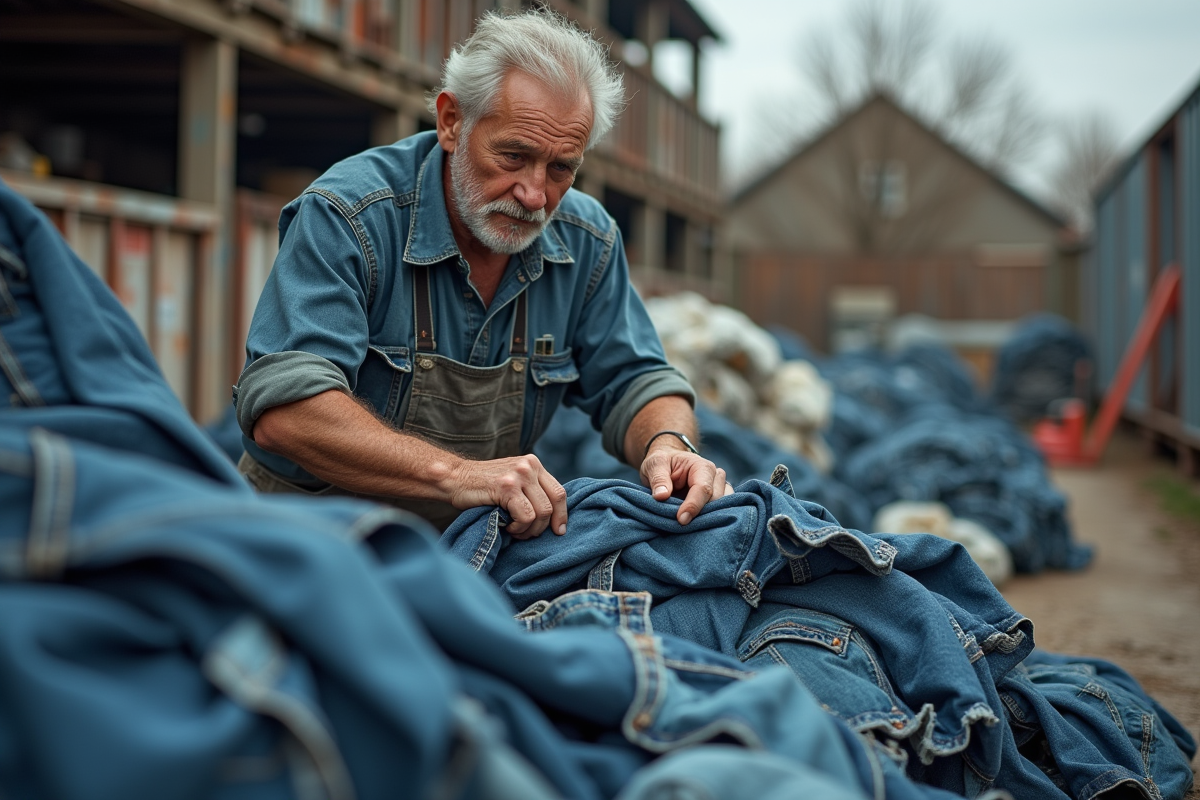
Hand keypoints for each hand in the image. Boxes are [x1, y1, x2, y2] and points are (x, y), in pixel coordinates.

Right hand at [449, 455, 567, 538]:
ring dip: (529, 529)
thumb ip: (532, 489)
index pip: (559, 492)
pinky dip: (519, 528)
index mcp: (533, 464)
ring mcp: (519, 475)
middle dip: (543, 526)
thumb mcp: (512, 480)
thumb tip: (554, 516)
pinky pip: (526, 516)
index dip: (561, 514)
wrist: (453, 479)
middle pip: (552, 504)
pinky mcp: (507, 487)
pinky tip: (508, 527)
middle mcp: (529, 466)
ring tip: (515, 530)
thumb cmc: (482, 487)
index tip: (558, 531)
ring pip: (541, 512)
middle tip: (528, 535)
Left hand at [639, 447, 732, 525]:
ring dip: (706, 518)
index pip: (703, 488)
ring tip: (688, 526)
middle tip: (680, 525)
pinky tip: (696, 525)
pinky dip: (709, 520)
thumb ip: (658, 479)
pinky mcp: (717, 501)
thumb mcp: (655, 465)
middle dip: (700, 514)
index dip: (693, 506)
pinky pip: (720, 513)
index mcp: (702, 466)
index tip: (681, 520)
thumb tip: (662, 496)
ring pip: (721, 508)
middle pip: (715, 500)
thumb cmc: (662, 463)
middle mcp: (715, 477)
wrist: (667, 465)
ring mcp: (719, 490)